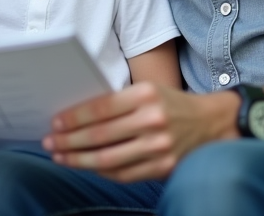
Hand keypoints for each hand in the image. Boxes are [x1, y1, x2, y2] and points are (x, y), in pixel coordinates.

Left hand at [43, 84, 238, 181]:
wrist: (213, 123)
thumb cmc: (170, 103)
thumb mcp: (148, 90)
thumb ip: (118, 101)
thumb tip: (76, 115)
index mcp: (145, 95)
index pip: (101, 107)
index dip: (74, 117)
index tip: (55, 122)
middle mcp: (152, 120)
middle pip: (100, 135)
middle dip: (69, 140)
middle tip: (49, 142)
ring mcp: (159, 147)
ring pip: (108, 158)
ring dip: (79, 159)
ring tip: (60, 156)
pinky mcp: (164, 167)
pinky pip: (124, 174)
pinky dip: (101, 171)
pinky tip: (87, 166)